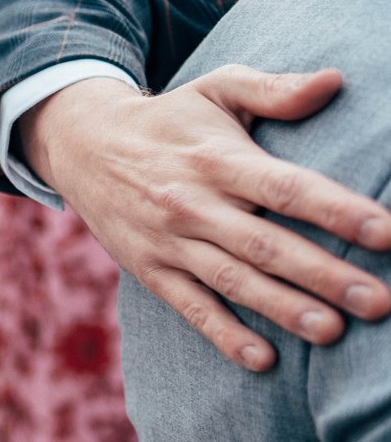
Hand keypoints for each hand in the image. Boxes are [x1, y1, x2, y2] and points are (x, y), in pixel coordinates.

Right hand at [23, 69, 390, 369]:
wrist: (81, 147)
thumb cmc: (169, 119)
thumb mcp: (215, 89)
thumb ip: (274, 90)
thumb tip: (335, 82)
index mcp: (218, 160)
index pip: (285, 189)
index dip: (336, 211)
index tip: (386, 232)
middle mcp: (193, 204)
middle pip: (267, 245)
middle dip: (326, 275)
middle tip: (379, 301)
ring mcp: (169, 242)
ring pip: (233, 281)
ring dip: (284, 308)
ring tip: (334, 331)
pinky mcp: (151, 270)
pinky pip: (191, 307)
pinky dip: (224, 335)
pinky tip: (264, 359)